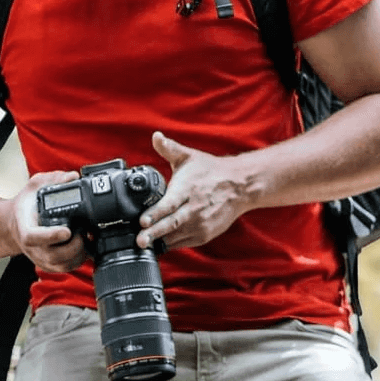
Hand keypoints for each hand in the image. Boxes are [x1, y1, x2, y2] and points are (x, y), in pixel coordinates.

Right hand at [9, 169, 86, 272]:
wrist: (15, 224)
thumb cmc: (27, 205)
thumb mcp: (35, 185)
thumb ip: (53, 178)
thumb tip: (73, 176)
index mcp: (24, 228)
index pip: (34, 237)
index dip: (51, 236)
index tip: (67, 231)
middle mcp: (32, 247)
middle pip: (52, 256)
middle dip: (73, 247)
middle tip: (84, 233)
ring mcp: (40, 258)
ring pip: (60, 265)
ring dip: (78, 254)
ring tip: (87, 238)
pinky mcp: (49, 264)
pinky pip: (65, 268)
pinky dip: (78, 260)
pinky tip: (86, 246)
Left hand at [136, 132, 247, 250]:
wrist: (239, 186)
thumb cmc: (210, 170)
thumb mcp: (189, 156)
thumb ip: (169, 148)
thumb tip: (156, 136)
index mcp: (187, 189)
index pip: (169, 204)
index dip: (155, 213)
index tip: (142, 221)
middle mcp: (194, 209)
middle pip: (171, 224)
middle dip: (154, 233)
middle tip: (140, 240)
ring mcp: (200, 224)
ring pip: (177, 236)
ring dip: (160, 241)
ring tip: (143, 245)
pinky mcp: (204, 234)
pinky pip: (184, 242)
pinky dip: (170, 244)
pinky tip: (158, 244)